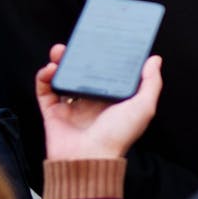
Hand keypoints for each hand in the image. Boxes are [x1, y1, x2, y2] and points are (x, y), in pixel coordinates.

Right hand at [36, 46, 161, 160]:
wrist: (89, 159)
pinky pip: (44, 91)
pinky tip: (49, 69)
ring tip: (60, 51)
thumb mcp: (143, 107)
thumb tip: (154, 59)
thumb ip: (150, 83)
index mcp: (111, 99)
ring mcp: (71, 107)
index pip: (107, 72)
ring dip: (59, 62)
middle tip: (77, 41)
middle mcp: (91, 102)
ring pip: (62, 78)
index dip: (104, 55)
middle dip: (78, 55)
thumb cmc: (118, 136)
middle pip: (83, 72)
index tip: (102, 38)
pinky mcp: (53, 113)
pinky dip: (43, 78)